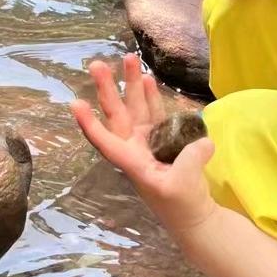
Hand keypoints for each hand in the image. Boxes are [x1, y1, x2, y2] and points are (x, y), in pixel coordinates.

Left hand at [71, 54, 216, 234]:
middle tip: (97, 65)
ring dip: (131, 85)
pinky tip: (148, 79)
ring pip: (135, 108)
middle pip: (118, 115)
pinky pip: (154, 113)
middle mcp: (135, 148)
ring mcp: (148, 142)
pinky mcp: (163, 139)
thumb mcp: (183, 185)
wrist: (195, 217)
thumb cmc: (182, 206)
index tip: (74, 104)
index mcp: (132, 162)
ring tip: (128, 59)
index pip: (106, 142)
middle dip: (108, 89)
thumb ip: (189, 158)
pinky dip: (151, 96)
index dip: (90, 124)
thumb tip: (202, 140)